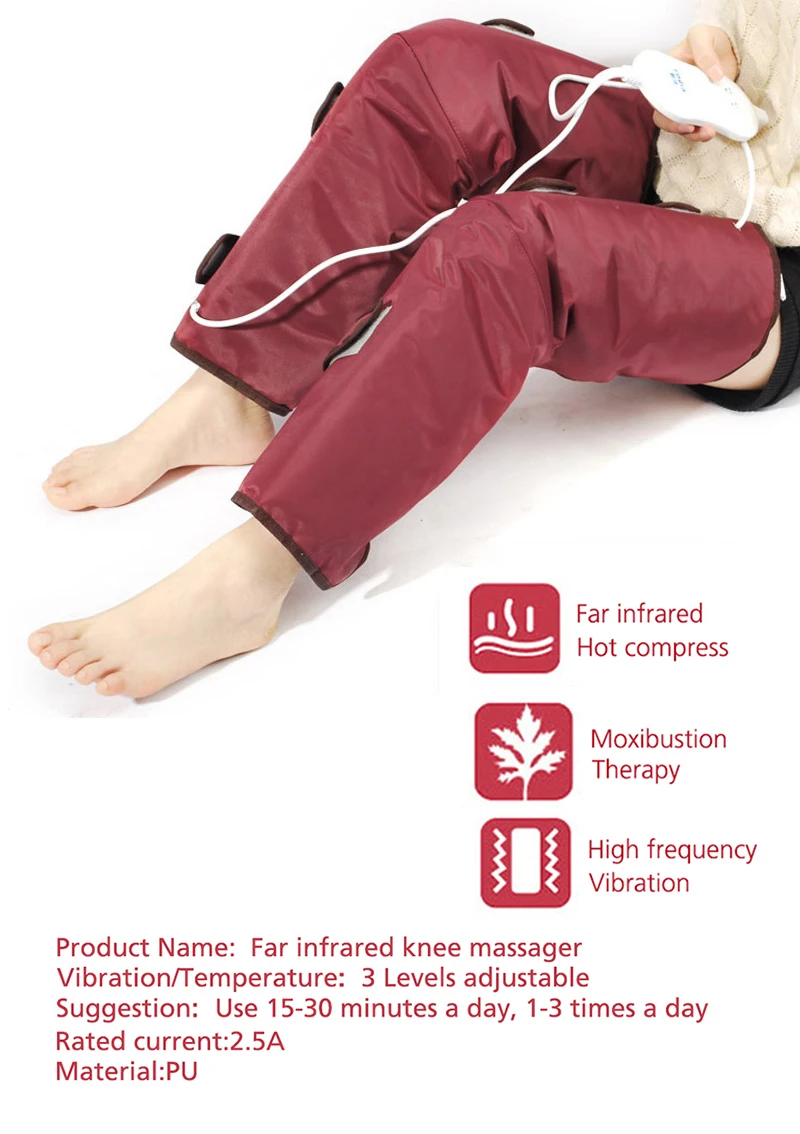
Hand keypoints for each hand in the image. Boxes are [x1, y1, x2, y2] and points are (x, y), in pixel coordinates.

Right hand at [654, 24, 738, 141]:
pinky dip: (707, 129)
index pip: (657, 99)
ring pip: (684, 125)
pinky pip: (702, 124)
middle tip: (692, 128)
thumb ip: (704, 51)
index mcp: (667, 77)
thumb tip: (714, 74)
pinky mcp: (705, 109)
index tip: (674, 117)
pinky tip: (717, 127)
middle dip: (678, 127)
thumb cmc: (709, 38)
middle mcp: (675, 93)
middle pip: (668, 118)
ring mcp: (690, 103)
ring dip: (694, 134)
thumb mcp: (702, 36)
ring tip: (709, 132)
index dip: (662, 112)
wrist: (730, 46)